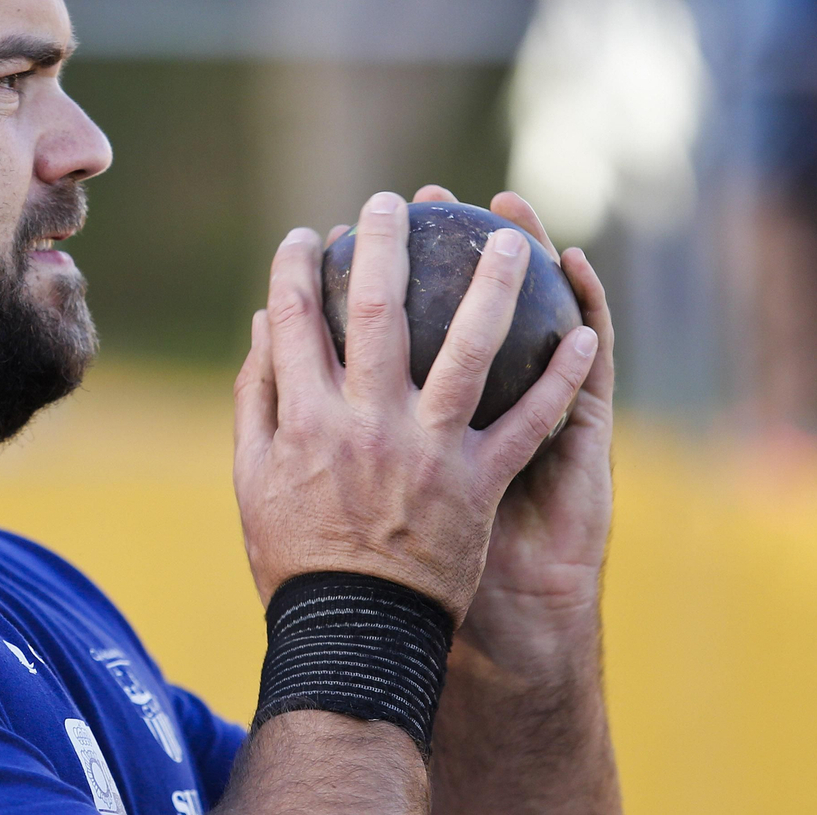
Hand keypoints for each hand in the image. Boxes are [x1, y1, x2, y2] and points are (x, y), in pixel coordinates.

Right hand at [234, 191, 599, 621]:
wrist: (355, 634)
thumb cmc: (296, 555)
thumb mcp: (253, 477)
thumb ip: (257, 397)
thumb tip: (261, 325)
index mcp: (305, 417)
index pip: (294, 319)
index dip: (297, 266)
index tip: (309, 233)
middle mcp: (365, 422)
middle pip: (377, 313)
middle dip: (386, 245)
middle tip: (396, 200)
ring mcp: (426, 451)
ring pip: (468, 352)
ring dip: (496, 289)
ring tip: (515, 240)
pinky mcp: (477, 484)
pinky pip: (526, 422)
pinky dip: (558, 379)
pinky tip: (582, 337)